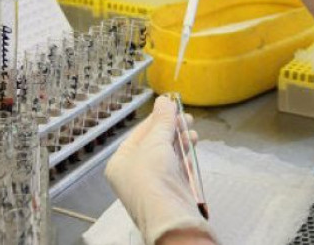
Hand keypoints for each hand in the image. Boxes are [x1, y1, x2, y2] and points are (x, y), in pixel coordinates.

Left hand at [105, 96, 212, 243]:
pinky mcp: (170, 192)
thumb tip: (165, 99)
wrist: (168, 214)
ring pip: (168, 156)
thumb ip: (162, 120)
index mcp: (120, 162)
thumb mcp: (155, 141)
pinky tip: (193, 146)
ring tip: (192, 132)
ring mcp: (152, 184)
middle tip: (187, 117)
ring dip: (181, 141)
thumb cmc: (152, 175)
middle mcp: (133, 173)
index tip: (172, 106)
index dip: (156, 118)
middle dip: (172, 129)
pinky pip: (177, 169)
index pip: (139, 133)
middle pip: (155, 143)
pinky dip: (185, 157)